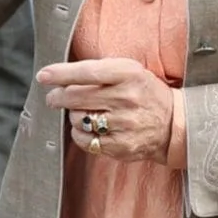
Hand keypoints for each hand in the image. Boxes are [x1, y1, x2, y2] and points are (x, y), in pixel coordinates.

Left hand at [39, 57, 174, 163]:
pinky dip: (80, 134)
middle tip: (54, 98)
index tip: (43, 76)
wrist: (173, 123)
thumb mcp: (129, 70)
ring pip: (79, 120)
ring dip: (74, 116)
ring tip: (83, 113)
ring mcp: (124, 124)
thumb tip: (60, 76)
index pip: (86, 72)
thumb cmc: (144, 91)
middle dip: (58, 97)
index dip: (60, 74)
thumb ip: (99, 70)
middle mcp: (126, 98)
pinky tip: (88, 129)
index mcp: (128, 74)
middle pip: (76, 97)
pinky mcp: (121, 146)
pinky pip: (86, 140)